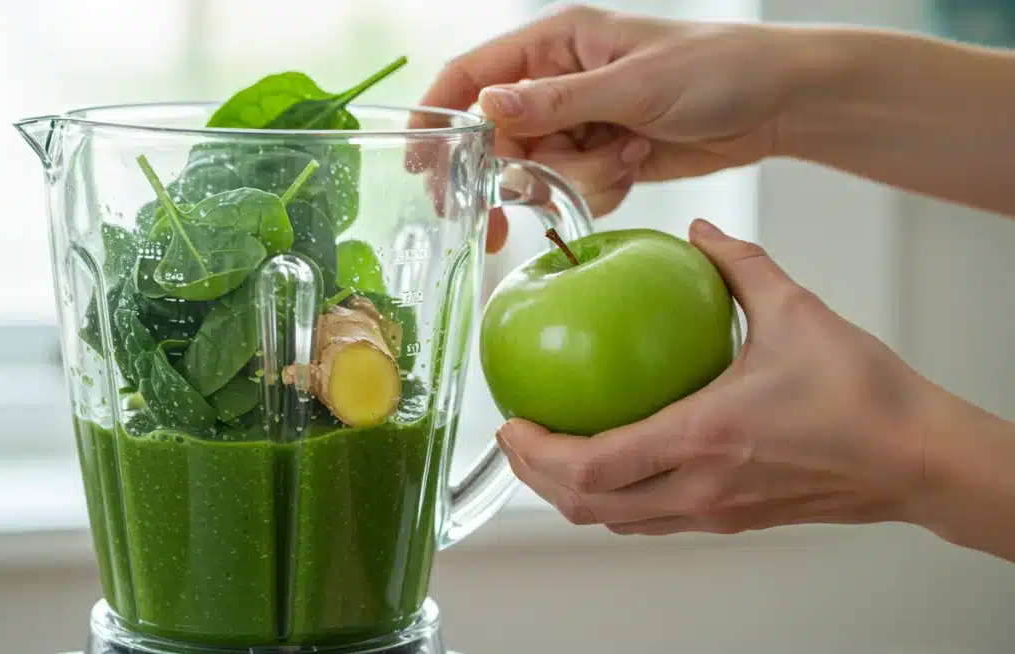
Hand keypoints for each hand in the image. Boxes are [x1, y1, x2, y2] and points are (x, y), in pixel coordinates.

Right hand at [416, 5, 803, 250]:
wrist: (777, 104)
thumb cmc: (717, 69)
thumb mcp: (634, 83)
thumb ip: (557, 101)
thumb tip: (488, 108)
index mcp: (557, 43)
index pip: (473, 75)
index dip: (440, 115)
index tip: (422, 162)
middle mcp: (559, 82)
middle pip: (499, 137)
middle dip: (518, 169)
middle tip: (517, 203)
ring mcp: (580, 121)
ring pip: (537, 170)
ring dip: (577, 178)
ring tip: (627, 154)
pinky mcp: (601, 156)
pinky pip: (572, 188)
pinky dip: (599, 189)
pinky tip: (636, 164)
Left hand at [495, 218, 934, 535]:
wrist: (915, 458)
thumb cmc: (864, 397)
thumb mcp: (795, 312)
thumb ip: (737, 265)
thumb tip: (699, 231)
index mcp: (705, 437)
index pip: (595, 463)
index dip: (538, 451)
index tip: (512, 419)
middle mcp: (699, 487)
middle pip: (588, 505)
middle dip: (535, 477)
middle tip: (515, 436)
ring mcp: (712, 512)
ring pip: (614, 520)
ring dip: (569, 492)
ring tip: (547, 452)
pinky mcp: (727, 520)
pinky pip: (647, 519)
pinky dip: (611, 497)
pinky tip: (609, 460)